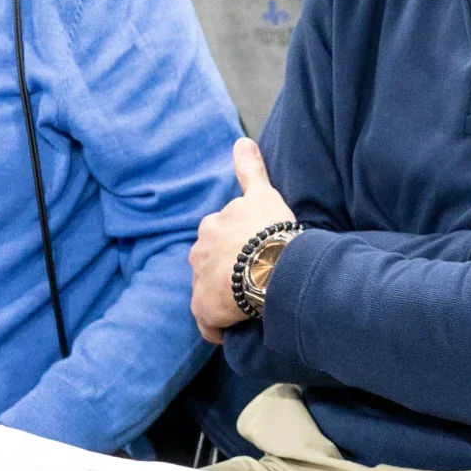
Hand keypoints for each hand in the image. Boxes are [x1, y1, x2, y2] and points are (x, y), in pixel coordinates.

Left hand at [188, 138, 297, 343]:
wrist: (270, 264)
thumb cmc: (269, 229)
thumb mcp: (262, 194)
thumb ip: (250, 169)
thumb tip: (241, 140)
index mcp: (211, 227)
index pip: (218, 238)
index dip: (236, 247)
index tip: (253, 255)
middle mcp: (199, 252)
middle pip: (210, 265)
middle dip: (225, 273)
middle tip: (254, 279)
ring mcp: (199, 282)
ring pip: (209, 293)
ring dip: (223, 299)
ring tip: (250, 304)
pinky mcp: (204, 310)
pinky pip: (209, 324)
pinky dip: (219, 327)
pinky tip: (235, 329)